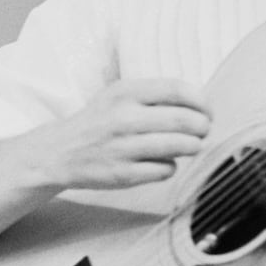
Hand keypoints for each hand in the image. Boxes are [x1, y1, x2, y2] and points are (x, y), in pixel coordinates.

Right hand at [42, 79, 211, 189]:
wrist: (59, 152)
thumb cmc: (100, 121)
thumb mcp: (119, 95)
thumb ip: (155, 95)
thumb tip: (200, 105)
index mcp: (125, 92)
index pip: (178, 90)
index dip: (202, 102)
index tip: (207, 110)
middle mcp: (123, 118)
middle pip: (185, 121)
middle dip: (203, 127)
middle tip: (203, 130)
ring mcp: (123, 148)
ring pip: (180, 146)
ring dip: (193, 146)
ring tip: (190, 146)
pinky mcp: (123, 175)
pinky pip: (166, 170)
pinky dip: (170, 166)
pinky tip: (161, 162)